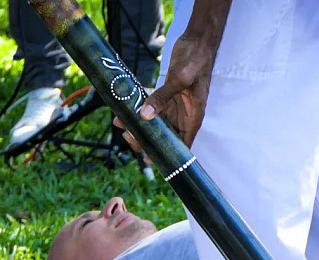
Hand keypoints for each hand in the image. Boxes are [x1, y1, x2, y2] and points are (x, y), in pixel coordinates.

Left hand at [115, 33, 216, 150]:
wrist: (197, 41)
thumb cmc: (196, 59)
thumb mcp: (180, 79)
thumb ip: (162, 97)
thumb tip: (145, 116)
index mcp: (193, 117)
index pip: (182, 144)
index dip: (168, 155)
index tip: (151, 158)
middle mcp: (184, 116)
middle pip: (166, 137)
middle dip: (147, 140)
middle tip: (129, 138)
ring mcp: (175, 107)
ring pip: (156, 124)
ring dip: (139, 126)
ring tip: (121, 125)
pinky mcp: (167, 97)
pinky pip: (151, 108)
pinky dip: (139, 110)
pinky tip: (123, 111)